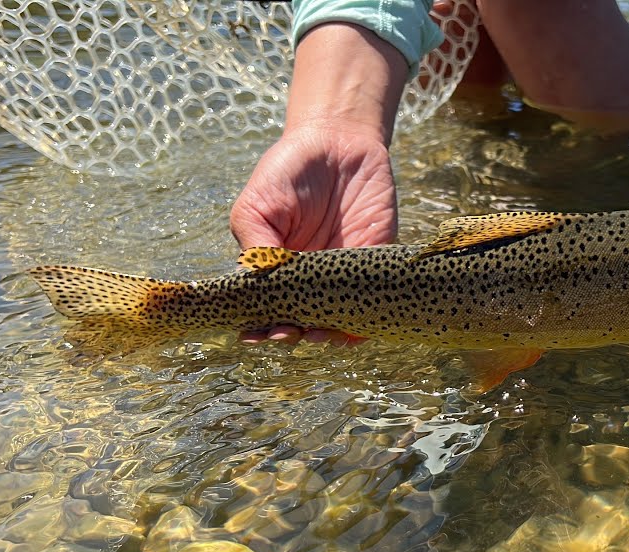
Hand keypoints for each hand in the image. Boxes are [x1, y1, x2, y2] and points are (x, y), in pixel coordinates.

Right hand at [231, 126, 394, 344]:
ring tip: (318, 333)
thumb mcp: (260, 202)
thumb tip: (253, 283)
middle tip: (289, 333)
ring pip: (334, 319)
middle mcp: (307, 277)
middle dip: (292, 334)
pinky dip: (364, 322)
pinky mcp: (374, 262)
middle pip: (299, 320)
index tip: (254, 334)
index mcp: (274, 266)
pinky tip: (354, 329)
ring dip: (326, 333)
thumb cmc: (290, 170)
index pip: (265, 306)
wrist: (340, 141)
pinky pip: (371, 300)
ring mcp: (341, 273)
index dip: (259, 326)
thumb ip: (256, 241)